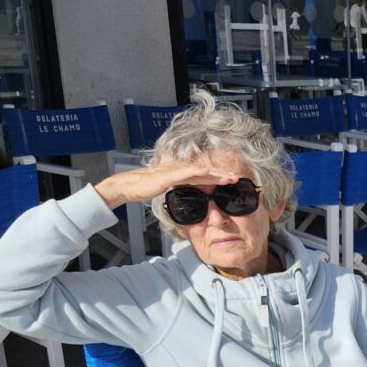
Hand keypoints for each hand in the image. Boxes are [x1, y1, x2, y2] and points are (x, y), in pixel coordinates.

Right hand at [93, 162, 239, 210]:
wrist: (128, 186)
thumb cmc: (144, 187)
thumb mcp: (166, 190)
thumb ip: (177, 190)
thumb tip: (187, 197)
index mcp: (181, 174)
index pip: (204, 176)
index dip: (218, 178)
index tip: (231, 182)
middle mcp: (180, 170)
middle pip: (206, 172)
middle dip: (222, 174)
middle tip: (238, 177)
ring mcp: (175, 171)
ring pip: (200, 171)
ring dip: (216, 173)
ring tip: (229, 176)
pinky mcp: (168, 175)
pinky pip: (186, 172)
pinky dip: (198, 172)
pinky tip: (209, 173)